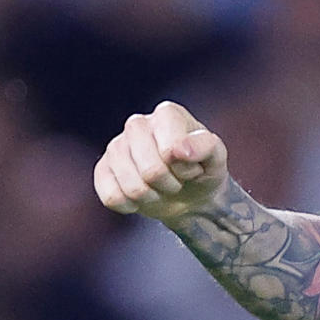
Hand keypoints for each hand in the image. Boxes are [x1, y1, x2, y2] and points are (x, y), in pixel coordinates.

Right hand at [93, 100, 229, 223]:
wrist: (190, 194)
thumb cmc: (204, 170)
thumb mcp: (216, 158)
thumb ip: (206, 147)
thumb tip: (178, 149)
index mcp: (167, 114)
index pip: (171, 151)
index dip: (186, 168)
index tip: (193, 166)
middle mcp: (137, 124)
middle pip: (150, 171)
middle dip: (169, 184)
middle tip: (177, 180)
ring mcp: (116, 146)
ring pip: (131, 187)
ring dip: (152, 196)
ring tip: (161, 186)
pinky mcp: (102, 170)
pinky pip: (112, 198)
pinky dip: (132, 206)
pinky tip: (142, 195)